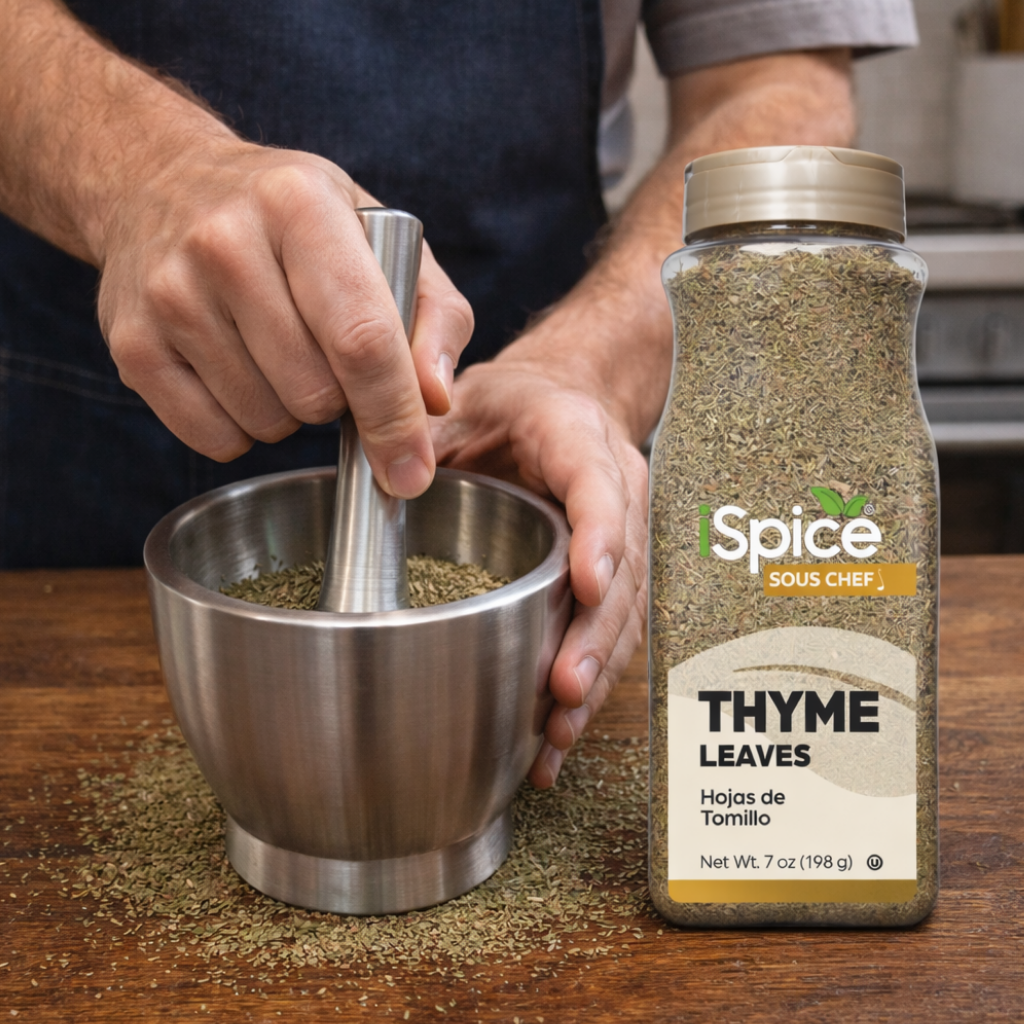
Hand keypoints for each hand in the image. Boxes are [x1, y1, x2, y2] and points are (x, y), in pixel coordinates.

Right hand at [98, 141, 472, 495]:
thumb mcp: (383, 239)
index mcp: (300, 206)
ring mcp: (170, 295)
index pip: (362, 340)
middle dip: (339, 399)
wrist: (163, 184)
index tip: (412, 470)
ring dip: (290, 411)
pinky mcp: (132, 345)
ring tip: (276, 351)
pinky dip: (243, 428)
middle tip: (324, 354)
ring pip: (267, 423)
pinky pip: (216, 439)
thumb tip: (434, 402)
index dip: (395, 417)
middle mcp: (224, 243)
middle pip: (315, 394)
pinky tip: (238, 372)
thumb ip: (435, 319)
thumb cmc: (297, 223)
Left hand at [431, 358, 647, 787]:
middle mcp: (615, 492)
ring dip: (592, 677)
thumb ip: (427, 402)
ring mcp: (620, 538)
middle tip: (562, 688)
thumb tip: (394, 442)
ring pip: (621, 616)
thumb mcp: (462, 385)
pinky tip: (554, 737)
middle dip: (594, 636)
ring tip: (556, 736)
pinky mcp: (608, 576)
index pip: (599, 488)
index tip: (588, 584)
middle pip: (622, 572)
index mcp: (579, 438)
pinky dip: (584, 686)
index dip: (600, 538)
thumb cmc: (511, 401)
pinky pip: (606, 634)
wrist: (562, 402)